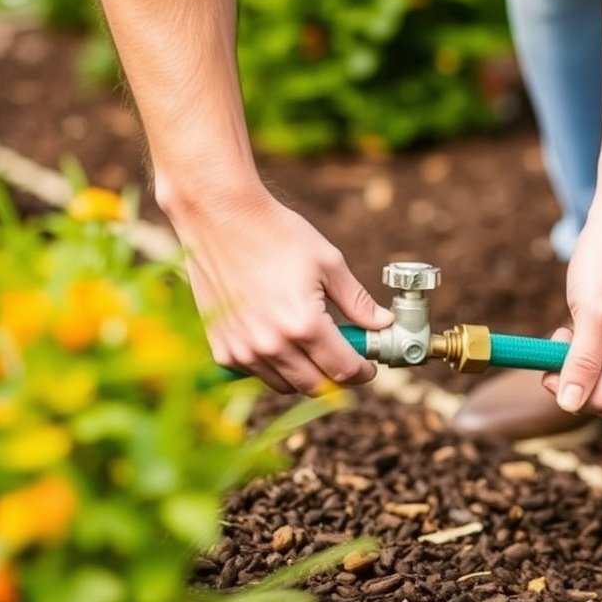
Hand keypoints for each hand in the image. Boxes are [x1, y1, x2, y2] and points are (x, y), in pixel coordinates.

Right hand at [166, 186, 392, 393]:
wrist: (218, 215)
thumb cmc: (276, 233)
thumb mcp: (328, 263)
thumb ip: (357, 301)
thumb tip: (383, 323)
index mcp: (303, 325)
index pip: (344, 371)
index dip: (363, 371)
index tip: (369, 364)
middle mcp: (271, 345)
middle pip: (317, 386)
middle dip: (338, 376)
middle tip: (347, 357)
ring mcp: (242, 350)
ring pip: (286, 385)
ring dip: (306, 374)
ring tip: (313, 345)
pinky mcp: (220, 347)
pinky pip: (256, 374)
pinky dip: (274, 367)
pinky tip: (281, 341)